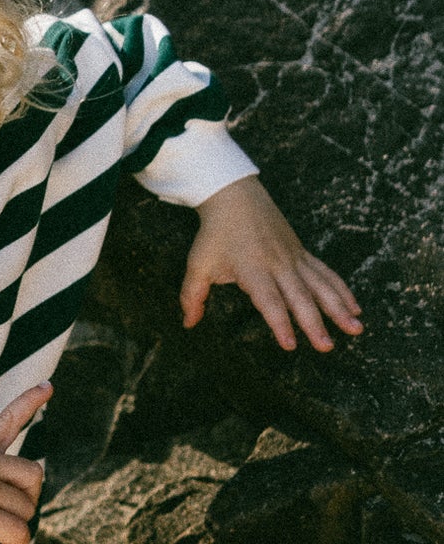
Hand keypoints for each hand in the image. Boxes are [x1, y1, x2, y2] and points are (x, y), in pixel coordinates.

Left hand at [181, 175, 362, 351]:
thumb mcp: (198, 264)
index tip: (290, 345)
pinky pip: (326, 274)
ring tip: (356, 329)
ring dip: (339, 308)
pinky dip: (342, 290)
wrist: (235, 196)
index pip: (269, 301)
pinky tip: (355, 308)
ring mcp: (294, 258)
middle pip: (300, 298)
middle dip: (315, 324)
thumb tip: (187, 324)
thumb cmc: (215, 233)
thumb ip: (192, 296)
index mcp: (253, 269)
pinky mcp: (302, 254)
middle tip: (326, 347)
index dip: (280, 323)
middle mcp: (279, 265)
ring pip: (321, 286)